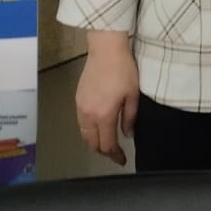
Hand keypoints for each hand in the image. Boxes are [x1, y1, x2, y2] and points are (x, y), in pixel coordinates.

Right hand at [76, 33, 138, 165]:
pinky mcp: (77, 99)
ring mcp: (80, 107)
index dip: (114, 155)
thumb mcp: (133, 94)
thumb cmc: (123, 70)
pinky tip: (98, 127)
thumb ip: (129, 117)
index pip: (107, 144)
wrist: (105, 49)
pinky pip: (81, 123)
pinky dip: (88, 131)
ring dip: (94, 142)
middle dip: (103, 151)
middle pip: (92, 143)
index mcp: (104, 116)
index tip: (122, 160)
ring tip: (106, 142)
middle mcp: (88, 115)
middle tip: (115, 152)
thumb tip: (128, 134)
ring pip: (84, 134)